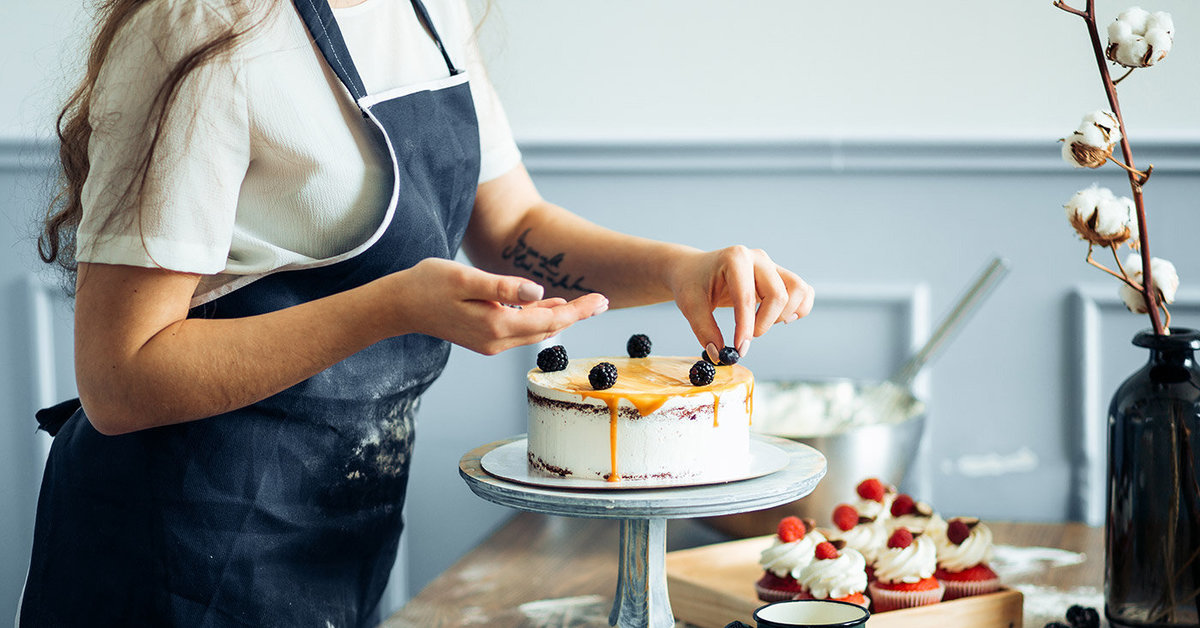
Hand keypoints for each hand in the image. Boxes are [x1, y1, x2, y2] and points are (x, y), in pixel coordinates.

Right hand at [388, 258, 607, 354]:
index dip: (578, 310)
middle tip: (601, 300)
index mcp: (496, 327)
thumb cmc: (429, 284)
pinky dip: (538, 317)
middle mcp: (496, 341)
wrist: (399, 304)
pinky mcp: (484, 338)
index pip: (549, 320)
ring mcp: (490, 343)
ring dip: (558, 316)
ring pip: (535, 331)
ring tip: (584, 304)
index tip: (602, 300)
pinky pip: (520, 330)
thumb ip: (504, 286)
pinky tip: (547, 304)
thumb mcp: (467, 279)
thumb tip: (540, 291)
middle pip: (547, 329)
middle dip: (575, 314)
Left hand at [666, 246, 812, 358]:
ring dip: (784, 315)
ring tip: (761, 323)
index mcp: (734, 258)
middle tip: (745, 337)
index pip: (746, 297)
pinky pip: (803, 291)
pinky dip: (798, 308)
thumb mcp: (690, 305)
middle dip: (764, 323)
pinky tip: (778, 317)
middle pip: (778, 295)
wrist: (694, 269)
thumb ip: (704, 330)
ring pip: (798, 290)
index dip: (745, 327)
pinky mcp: (779, 275)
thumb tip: (719, 354)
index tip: (740, 348)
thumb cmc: (692, 283)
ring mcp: (771, 265)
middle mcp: (757, 258)